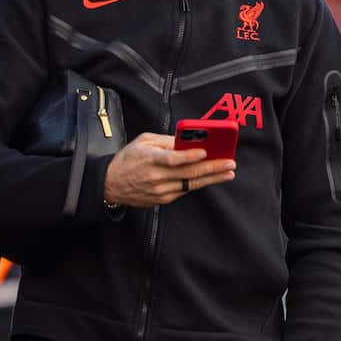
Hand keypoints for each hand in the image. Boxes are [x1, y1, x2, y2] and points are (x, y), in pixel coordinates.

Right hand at [104, 133, 235, 207]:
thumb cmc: (128, 159)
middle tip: (229, 163)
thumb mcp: (143, 141)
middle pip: (189, 173)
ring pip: (191, 184)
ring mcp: (160, 191)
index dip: (190, 156)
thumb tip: (187, 140)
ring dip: (212, 179)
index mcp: (150, 158)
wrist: (111, 184)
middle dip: (212, 168)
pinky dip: (197, 183)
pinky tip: (210, 178)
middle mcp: (156, 176)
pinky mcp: (162, 200)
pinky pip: (184, 190)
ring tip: (228, 173)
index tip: (206, 152)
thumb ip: (165, 140)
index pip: (173, 158)